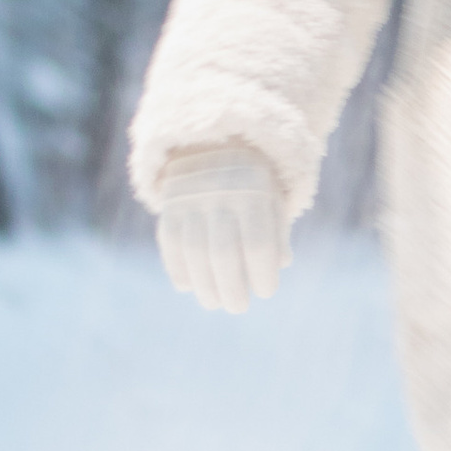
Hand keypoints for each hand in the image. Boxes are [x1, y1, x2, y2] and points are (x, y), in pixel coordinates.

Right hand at [155, 144, 288, 312]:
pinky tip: (187, 286)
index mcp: (254, 191)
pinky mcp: (169, 203)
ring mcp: (190, 197)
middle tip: (238, 307)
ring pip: (193, 250)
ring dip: (203, 284)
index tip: (266, 292)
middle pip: (222, 252)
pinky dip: (177, 267)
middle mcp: (219, 192)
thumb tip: (281, 264)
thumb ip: (277, 231)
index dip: (262, 273)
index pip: (258, 243)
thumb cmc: (254, 183)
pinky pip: (169, 241)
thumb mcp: (272, 200)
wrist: (214, 143)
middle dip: (231, 287)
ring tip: (214, 302)